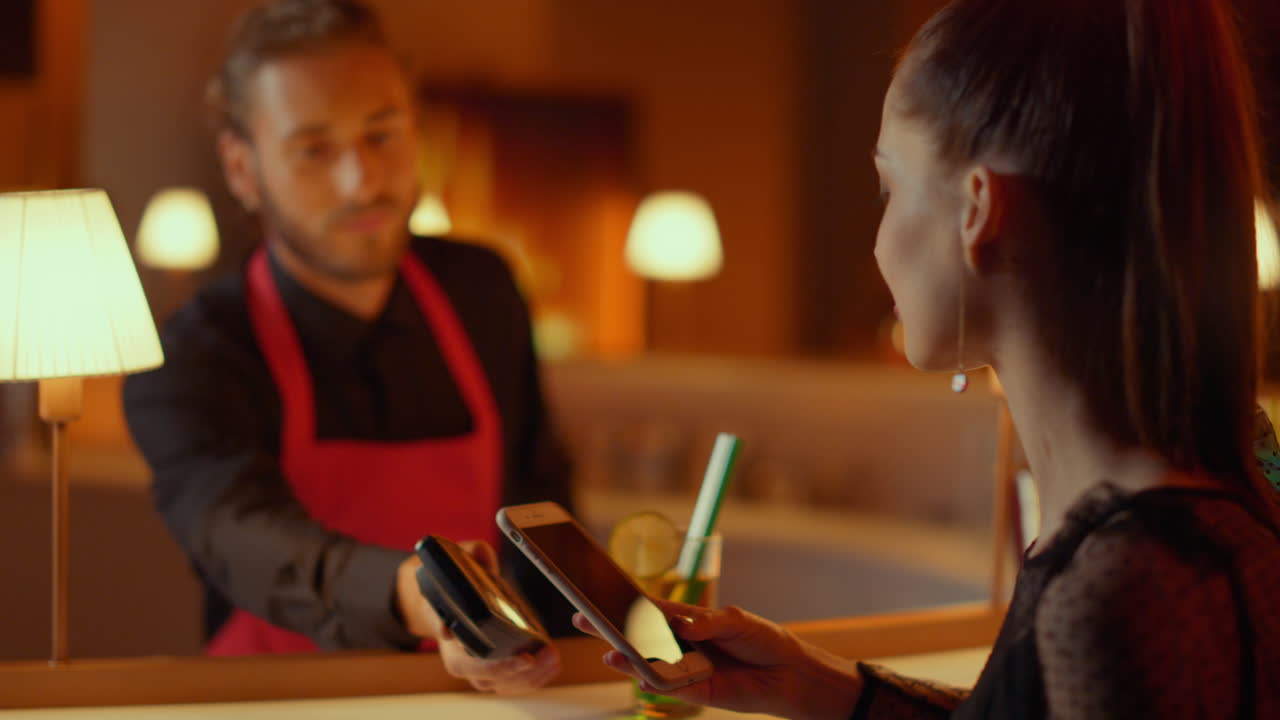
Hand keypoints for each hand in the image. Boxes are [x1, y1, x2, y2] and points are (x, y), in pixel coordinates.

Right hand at [397, 540, 561, 693]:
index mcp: (449, 643)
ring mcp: (482, 671)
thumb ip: (471, 555)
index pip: (468, 664)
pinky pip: (516, 682)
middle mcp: (464, 663)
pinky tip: (553, 662)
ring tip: (554, 656)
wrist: (449, 600)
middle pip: (493, 680)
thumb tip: (482, 558)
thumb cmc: (454, 583)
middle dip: (523, 672)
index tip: (523, 657)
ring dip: (535, 676)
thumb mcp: (457, 561)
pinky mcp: (499, 671)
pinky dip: (537, 677)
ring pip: (508, 684)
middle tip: (547, 655)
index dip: (496, 665)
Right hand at [573, 600, 862, 719]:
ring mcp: (686, 668)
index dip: (626, 601)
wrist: (790, 673)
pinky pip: (667, 686)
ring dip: (627, 656)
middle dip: (612, 627)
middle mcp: (682, 644)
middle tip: (583, 618)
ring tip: (608, 649)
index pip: (651, 609)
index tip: (598, 592)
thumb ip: (708, 621)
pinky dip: (650, 679)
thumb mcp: (737, 620)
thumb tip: (683, 624)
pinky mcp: (695, 692)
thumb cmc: (763, 640)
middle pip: (641, 635)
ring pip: (648, 661)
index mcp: (690, 620)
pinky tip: (636, 671)